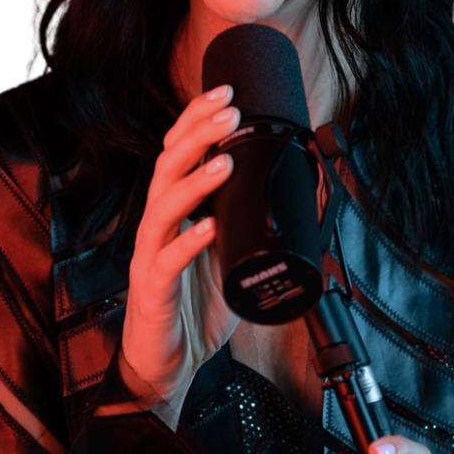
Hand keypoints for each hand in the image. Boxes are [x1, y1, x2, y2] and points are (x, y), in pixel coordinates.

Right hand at [118, 84, 241, 411]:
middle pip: (167, 165)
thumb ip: (252, 225)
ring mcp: (150, 255)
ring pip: (163, 205)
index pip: (179, 153)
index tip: (226, 92)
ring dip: (195, 179)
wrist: (169, 360)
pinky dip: (188, 242)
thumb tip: (303, 194)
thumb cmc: (196, 306)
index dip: (197, 119)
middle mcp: (158, 226)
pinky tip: (207, 227)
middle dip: (197, 133)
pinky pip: (167, 260)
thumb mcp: (232, 256)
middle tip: (227, 109)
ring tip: (225, 158)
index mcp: (175, 212)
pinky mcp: (152, 288)